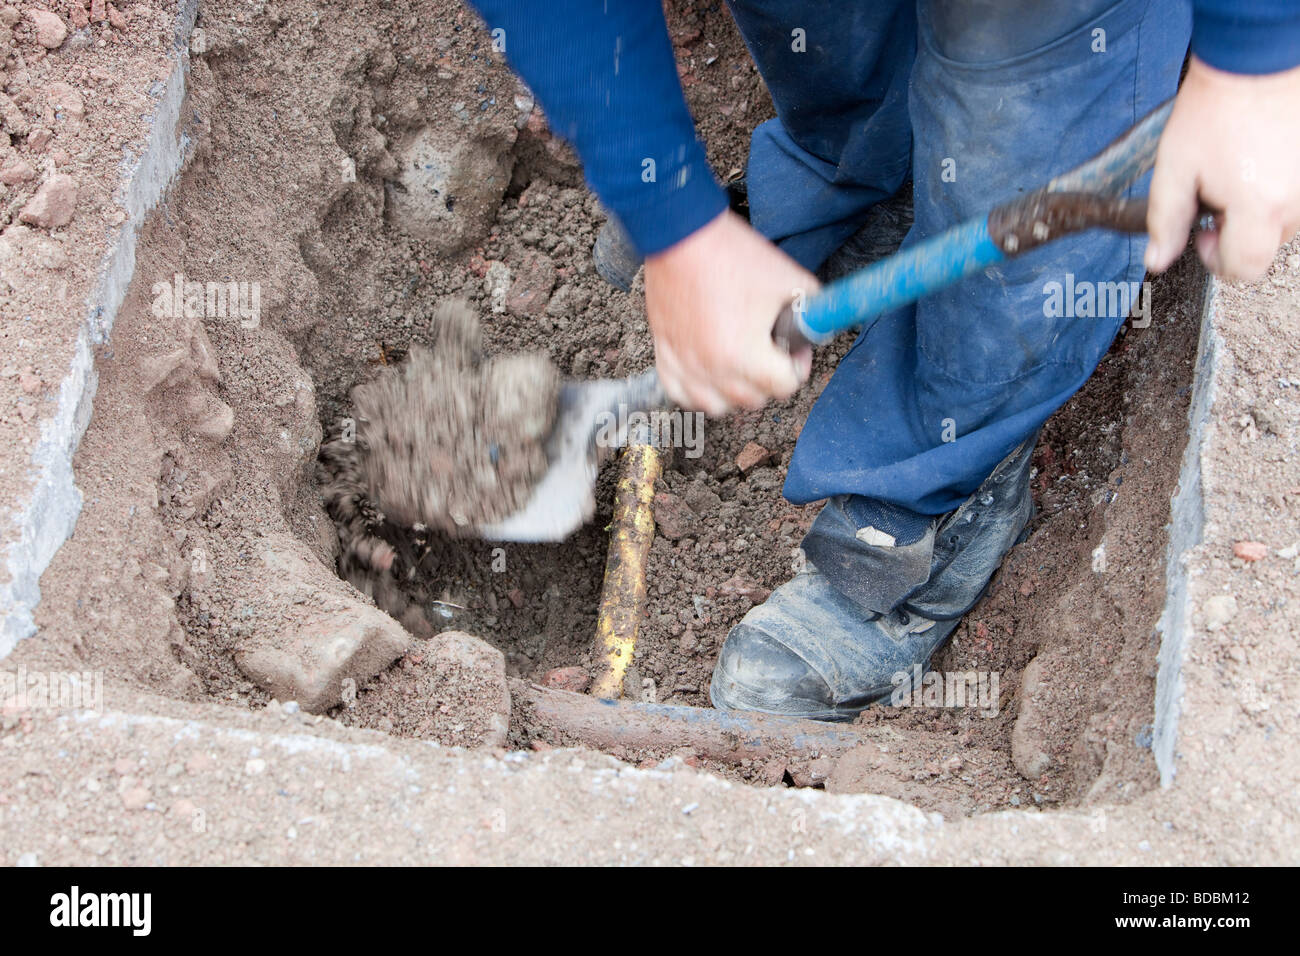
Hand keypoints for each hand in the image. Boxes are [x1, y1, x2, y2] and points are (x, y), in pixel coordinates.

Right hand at [643, 209, 815, 414]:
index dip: (796, 365)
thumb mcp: (790, 279)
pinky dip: (697, 390)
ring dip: (733, 392)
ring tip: (740, 366)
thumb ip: (813, 311)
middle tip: (770, 351)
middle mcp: (712, 367)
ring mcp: (685, 363)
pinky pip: (681, 394)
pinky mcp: (664, 353)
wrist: (684, 235)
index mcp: (745, 354)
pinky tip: (709, 371)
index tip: (792, 347)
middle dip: (768, 379)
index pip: (784, 386)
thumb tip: (819, 328)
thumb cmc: (733, 255)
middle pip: (753, 400)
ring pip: (717, 406)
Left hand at [1147, 56, 1299, 279]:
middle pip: (1264, 247)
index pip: (1245, 268)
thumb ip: (1165, 221)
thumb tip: (1157, 261)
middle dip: (1236, 231)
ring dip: (1257, 211)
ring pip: (1282, 223)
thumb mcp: (1175, 170)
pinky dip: (1275, 191)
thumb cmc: (1214, 110)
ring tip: (1236, 172)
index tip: (1203, 233)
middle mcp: (1297, 202)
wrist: (1256, 60)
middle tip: (1215, 194)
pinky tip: (1256, 163)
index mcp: (1260, 208)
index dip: (1217, 258)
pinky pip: (1295, 197)